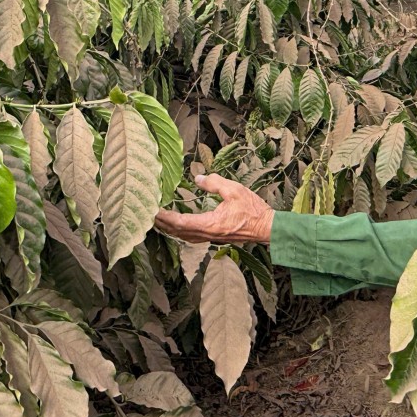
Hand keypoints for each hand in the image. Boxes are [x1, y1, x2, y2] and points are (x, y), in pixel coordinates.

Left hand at [154, 174, 273, 244]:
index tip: (154, 211)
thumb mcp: (234, 190)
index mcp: (210, 224)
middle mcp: (208, 234)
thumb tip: (198, 179)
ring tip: (159, 221)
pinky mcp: (215, 237)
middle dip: (163, 224)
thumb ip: (214, 183)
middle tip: (148, 216)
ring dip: (170, 229)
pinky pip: (192, 237)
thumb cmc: (253, 209)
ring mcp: (212, 237)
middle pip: (179, 232)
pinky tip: (178, 227)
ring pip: (184, 236)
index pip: (181, 222)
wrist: (267, 227)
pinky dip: (181, 232)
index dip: (166, 217)